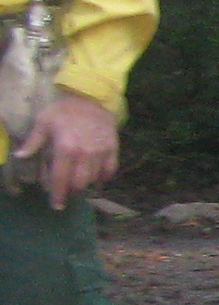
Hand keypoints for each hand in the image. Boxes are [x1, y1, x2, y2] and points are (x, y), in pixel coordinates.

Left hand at [16, 90, 120, 208]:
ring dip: (84, 184)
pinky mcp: (112, 150)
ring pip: (93, 179)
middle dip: (71, 191)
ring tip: (77, 182)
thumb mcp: (43, 122)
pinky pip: (109, 171)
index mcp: (65, 149)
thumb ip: (33, 142)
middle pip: (78, 184)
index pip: (60, 179)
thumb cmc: (63, 110)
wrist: (91, 98)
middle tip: (65, 191)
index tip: (56, 205)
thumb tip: (19, 156)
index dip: (57, 195)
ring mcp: (100, 153)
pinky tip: (95, 176)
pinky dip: (101, 177)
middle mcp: (84, 154)